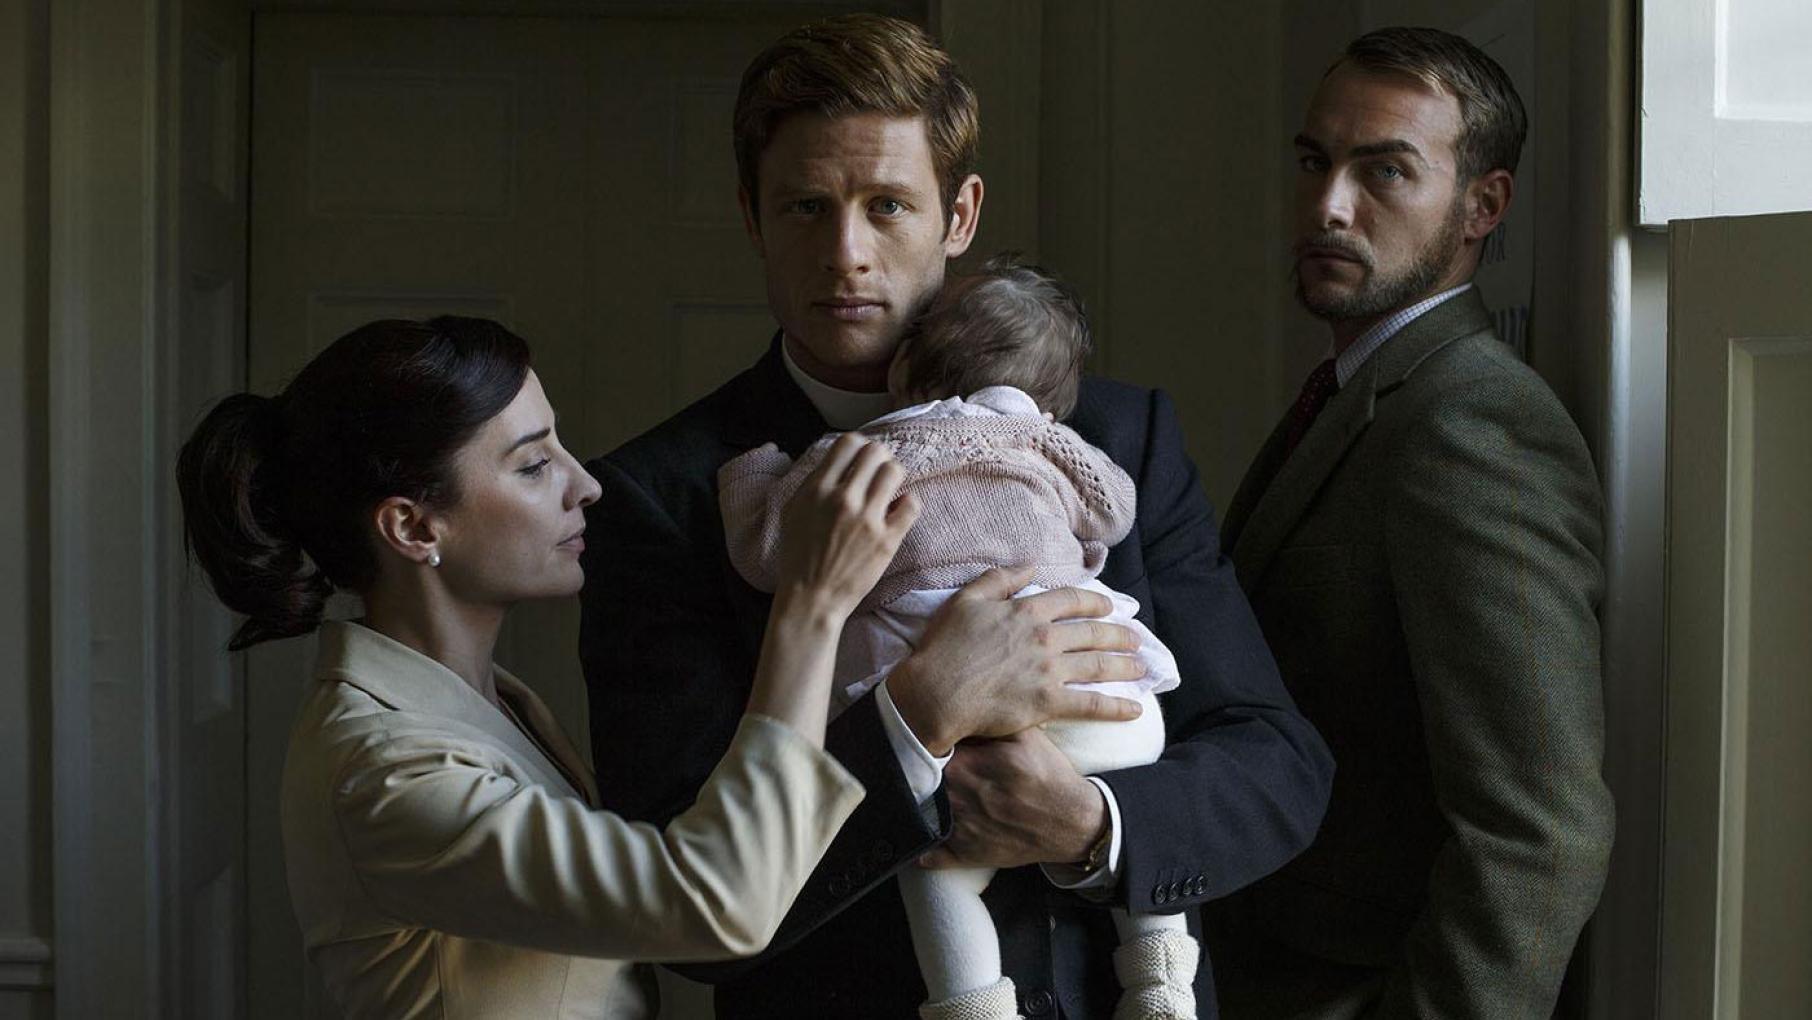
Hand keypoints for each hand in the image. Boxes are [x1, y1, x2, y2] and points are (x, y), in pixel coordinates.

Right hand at [774, 434, 919, 621]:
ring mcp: (867, 519)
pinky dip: (907, 503)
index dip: (859, 447)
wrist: (812, 598)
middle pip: (875, 452)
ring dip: (893, 476)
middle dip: (879, 458)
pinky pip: (911, 504)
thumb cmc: (799, 557)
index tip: (860, 459)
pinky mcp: (887, 540)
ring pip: (895, 471)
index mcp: (817, 489)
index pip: (848, 443)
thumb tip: (837, 462)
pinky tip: (897, 511)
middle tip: (877, 473)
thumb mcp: (794, 511)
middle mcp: (843, 499)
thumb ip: (815, 484)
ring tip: (888, 491)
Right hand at [888, 568, 1144, 753]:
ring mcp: (1049, 671)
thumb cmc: (944, 647)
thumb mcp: (965, 600)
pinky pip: (1091, 704)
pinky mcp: (1048, 703)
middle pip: (1093, 632)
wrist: (936, 693)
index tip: (1110, 606)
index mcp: (1026, 610)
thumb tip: (1030, 563)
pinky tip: (1136, 709)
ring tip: (1142, 667)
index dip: (1094, 602)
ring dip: (1125, 665)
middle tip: (1136, 639)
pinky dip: (1116, 707)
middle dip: (1119, 635)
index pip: (1072, 600)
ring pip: (1099, 665)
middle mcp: (1045, 638)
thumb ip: (999, 578)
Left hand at [919, 728, 1108, 868]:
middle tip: (920, 762)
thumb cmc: (1047, 775)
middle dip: (920, 770)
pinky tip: (918, 830)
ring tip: (922, 789)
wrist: (1070, 822)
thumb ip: (990, 718)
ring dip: (918, 800)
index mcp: (966, 767)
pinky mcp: (963, 855)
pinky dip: (919, 845)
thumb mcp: (1025, 735)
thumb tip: (957, 704)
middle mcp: (955, 799)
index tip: (927, 736)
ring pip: (918, 812)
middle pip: (918, 780)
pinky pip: (927, 855)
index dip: (926, 741)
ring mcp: (957, 830)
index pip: (927, 749)